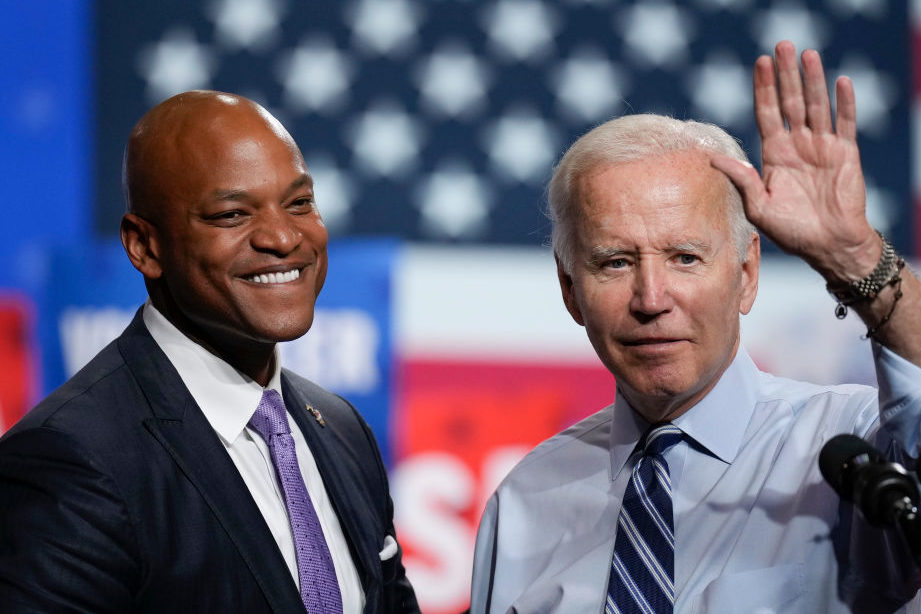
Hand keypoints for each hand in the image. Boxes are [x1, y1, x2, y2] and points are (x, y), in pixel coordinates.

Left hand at [712, 40, 879, 281]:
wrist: (828, 245)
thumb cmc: (791, 231)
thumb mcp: (758, 207)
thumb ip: (741, 179)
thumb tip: (713, 157)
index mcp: (774, 154)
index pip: (767, 113)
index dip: (763, 89)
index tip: (759, 63)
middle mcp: (797, 145)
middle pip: (790, 102)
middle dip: (785, 74)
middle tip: (781, 45)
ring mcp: (822, 146)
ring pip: (816, 106)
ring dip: (813, 80)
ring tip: (807, 55)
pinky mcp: (845, 153)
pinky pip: (845, 123)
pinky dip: (843, 103)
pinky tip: (839, 82)